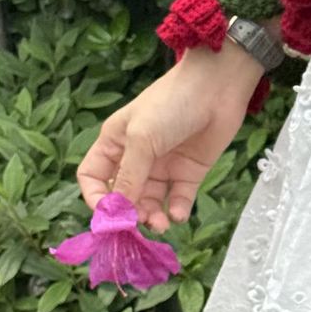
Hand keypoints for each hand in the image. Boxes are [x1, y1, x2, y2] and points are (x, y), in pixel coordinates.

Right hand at [76, 45, 261, 231]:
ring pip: (150, 201)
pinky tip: (177, 214)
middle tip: (139, 223)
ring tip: (160, 223)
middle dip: (129, 212)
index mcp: (115, 142)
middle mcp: (137, 156)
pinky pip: (177, 199)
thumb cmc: (172, 103)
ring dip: (152, 216)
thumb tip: (116, 212)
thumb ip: (129, 176)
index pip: (93, 177)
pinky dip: (176, 211)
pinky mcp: (188, 172)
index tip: (109, 215)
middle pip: (124, 195)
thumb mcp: (141, 139)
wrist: (217, 87)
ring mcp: (163, 165)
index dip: (96, 198)